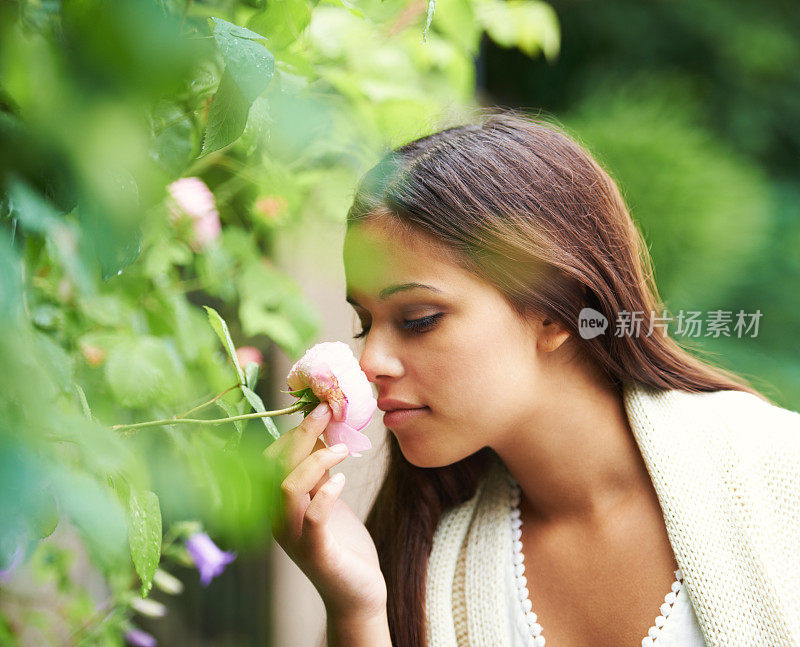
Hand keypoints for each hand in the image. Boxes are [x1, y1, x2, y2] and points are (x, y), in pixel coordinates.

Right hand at [265, 402, 386, 617]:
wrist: (358, 592)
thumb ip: (317, 471)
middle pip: (275, 467)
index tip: (318, 407)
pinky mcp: (316, 553)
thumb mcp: (328, 498)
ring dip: (316, 459)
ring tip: (342, 448)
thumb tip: (318, 430)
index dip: (291, 430)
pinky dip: (327, 493)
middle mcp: (277, 519)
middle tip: (327, 410)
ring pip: (287, 488)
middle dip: (300, 434)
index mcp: (276, 504)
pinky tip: (342, 480)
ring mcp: (294, 537)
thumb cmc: (343, 543)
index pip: (270, 459)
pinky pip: (313, 517)